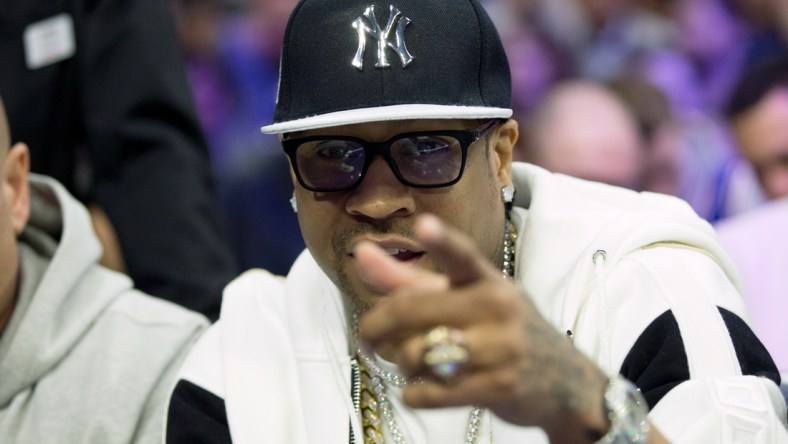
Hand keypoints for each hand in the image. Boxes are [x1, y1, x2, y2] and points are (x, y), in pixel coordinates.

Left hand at [356, 214, 610, 442]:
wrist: (566, 384)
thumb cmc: (504, 333)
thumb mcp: (466, 298)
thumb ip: (409, 280)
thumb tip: (360, 253)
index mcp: (487, 280)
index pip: (462, 256)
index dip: (442, 240)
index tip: (423, 224)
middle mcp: (496, 308)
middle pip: (411, 311)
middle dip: (375, 328)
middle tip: (369, 338)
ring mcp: (501, 348)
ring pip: (416, 353)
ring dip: (402, 365)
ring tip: (415, 364)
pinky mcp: (499, 387)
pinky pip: (430, 392)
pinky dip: (414, 394)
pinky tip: (422, 389)